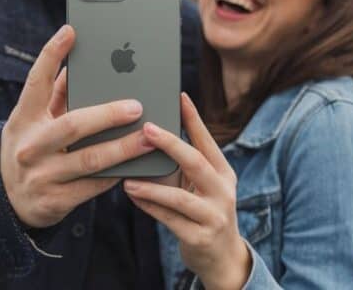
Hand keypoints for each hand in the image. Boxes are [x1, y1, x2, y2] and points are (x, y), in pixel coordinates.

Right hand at [0, 25, 155, 227]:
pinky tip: (138, 163)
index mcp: (22, 118)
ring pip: (90, 160)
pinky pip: (94, 186)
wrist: (6, 201)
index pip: (35, 82)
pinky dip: (117, 174)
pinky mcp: (56, 201)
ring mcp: (41, 175)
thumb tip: (75, 61)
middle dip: (107, 115)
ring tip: (149, 137)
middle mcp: (29, 146)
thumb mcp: (33, 122)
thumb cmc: (31, 148)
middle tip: (137, 107)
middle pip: (72, 126)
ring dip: (124, 148)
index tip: (70, 31)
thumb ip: (54, 94)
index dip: (51, 55)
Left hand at [124, 93, 249, 289]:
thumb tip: (150, 138)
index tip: (179, 96)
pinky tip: (132, 196)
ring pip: (180, 197)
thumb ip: (183, 165)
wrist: (222, 256)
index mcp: (223, 172)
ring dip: (152, 187)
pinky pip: (170, 219)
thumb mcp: (201, 186)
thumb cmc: (203, 211)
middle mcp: (223, 191)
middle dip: (171, 144)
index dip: (194, 118)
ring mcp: (214, 215)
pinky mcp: (200, 237)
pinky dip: (149, 206)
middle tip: (147, 129)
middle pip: (196, 162)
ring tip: (129, 178)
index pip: (207, 141)